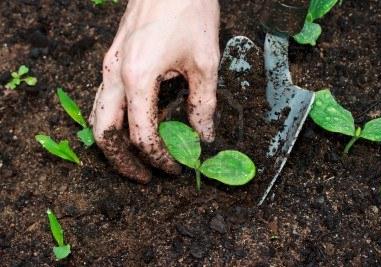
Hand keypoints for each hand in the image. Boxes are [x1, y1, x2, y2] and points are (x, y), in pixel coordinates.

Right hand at [90, 0, 219, 182]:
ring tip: (139, 157)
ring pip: (99, 117)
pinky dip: (117, 121)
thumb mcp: (204, 63)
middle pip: (104, 133)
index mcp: (137, 78)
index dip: (159, 158)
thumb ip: (203, 105)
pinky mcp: (114, 60)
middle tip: (145, 176)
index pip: (142, 135)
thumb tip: (204, 136)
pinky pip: (105, 100)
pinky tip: (138, 125)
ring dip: (115, 143)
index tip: (176, 167)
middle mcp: (114, 75)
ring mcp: (110, 67)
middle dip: (122, 161)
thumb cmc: (188, 11)